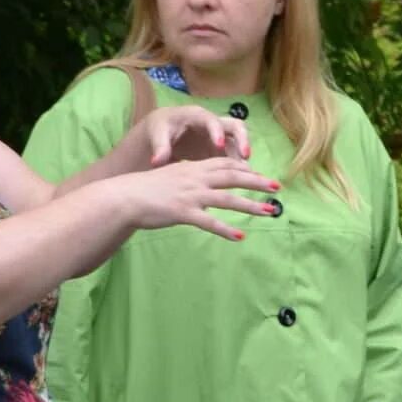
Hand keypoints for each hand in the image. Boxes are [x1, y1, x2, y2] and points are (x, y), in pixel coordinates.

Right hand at [109, 156, 282, 239]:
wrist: (124, 197)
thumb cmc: (144, 190)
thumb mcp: (170, 178)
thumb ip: (188, 180)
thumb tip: (201, 186)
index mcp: (192, 169)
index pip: (224, 164)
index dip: (244, 168)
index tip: (261, 174)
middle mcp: (195, 179)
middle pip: (233, 177)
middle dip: (257, 182)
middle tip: (277, 187)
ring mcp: (190, 196)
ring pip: (227, 199)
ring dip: (251, 206)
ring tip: (270, 212)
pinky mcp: (183, 213)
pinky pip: (209, 222)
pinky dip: (225, 230)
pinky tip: (240, 237)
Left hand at [128, 104, 251, 167]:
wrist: (163, 134)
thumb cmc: (161, 130)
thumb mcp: (158, 135)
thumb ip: (160, 147)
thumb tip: (157, 162)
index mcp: (197, 116)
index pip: (211, 120)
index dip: (217, 132)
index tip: (219, 146)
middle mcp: (214, 124)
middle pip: (236, 126)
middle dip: (242, 140)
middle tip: (245, 156)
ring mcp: (220, 137)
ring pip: (239, 143)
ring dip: (243, 157)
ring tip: (247, 174)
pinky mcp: (221, 150)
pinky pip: (234, 157)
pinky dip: (239, 167)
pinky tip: (241, 180)